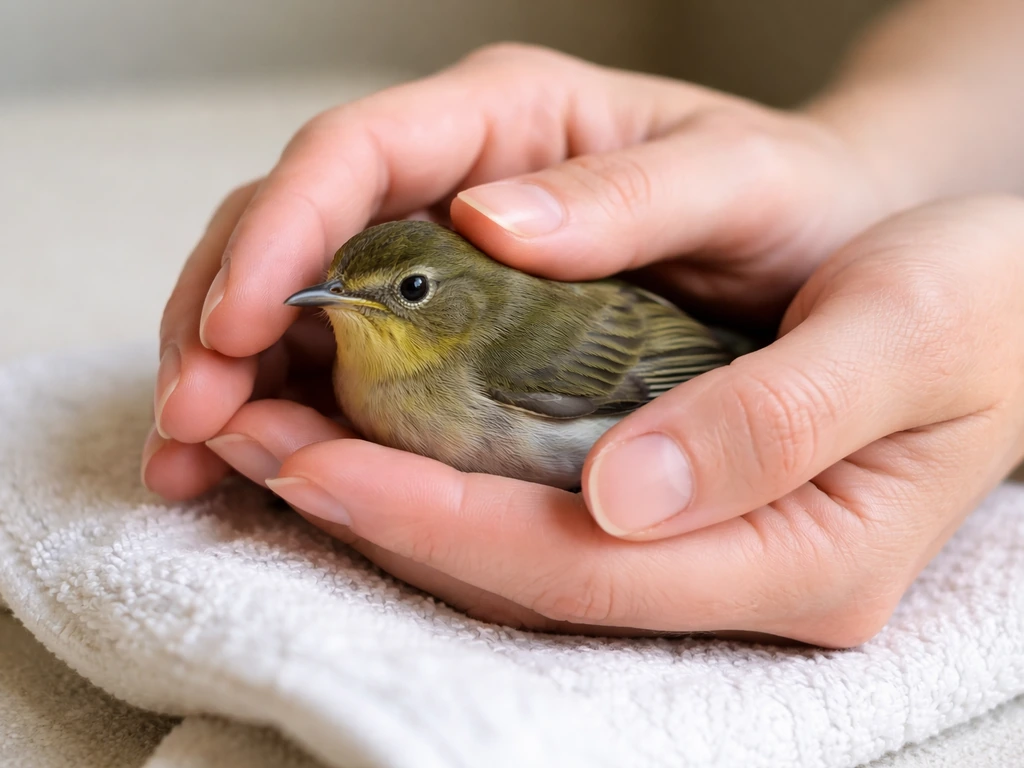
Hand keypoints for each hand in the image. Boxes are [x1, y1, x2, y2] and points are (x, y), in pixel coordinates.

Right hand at [143, 43, 898, 499]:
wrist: (819, 237)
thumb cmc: (789, 198)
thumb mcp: (736, 181)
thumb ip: (628, 198)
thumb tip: (486, 220)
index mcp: (507, 121)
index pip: (358, 153)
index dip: (284, 234)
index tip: (237, 323)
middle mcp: (453, 177)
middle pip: (295, 225)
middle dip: (222, 317)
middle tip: (189, 419)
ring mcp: (439, 248)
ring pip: (296, 294)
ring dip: (228, 372)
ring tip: (188, 457)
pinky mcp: (444, 315)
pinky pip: (336, 350)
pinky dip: (282, 404)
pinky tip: (250, 456)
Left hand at [218, 197, 1023, 646]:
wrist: (1007, 304)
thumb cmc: (978, 303)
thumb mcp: (907, 332)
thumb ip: (777, 422)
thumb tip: (620, 492)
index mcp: (808, 563)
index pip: (581, 569)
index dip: (440, 519)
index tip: (318, 459)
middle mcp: (743, 581)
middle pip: (527, 577)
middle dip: (382, 514)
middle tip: (251, 442)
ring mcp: (708, 557)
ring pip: (517, 554)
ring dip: (390, 496)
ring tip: (276, 433)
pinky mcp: (680, 517)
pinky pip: (536, 515)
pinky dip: (444, 474)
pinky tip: (375, 428)